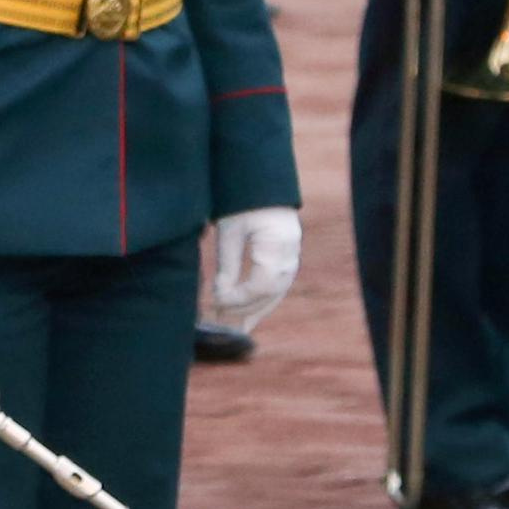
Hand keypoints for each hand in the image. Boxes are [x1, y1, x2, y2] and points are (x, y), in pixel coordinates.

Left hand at [213, 206, 300, 325]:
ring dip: (257, 310)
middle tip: (222, 323)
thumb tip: (220, 296)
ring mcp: (293, 254)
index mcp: (277, 245)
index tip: (215, 301)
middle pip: (272, 293)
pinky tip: (251, 312)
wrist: (261, 180)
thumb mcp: (229, 232)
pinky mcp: (288, 254)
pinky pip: (279, 284)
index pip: (260, 285)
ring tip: (239, 328)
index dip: (238, 298)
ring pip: (277, 292)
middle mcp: (290, 253)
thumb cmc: (242, 202)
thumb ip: (227, 266)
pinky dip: (264, 299)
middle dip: (246, 309)